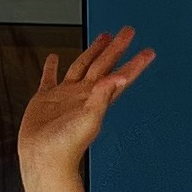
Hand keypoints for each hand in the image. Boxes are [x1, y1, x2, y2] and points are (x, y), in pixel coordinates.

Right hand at [18, 27, 152, 185]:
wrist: (44, 158)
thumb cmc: (67, 146)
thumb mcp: (90, 118)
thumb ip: (104, 96)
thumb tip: (120, 78)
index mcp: (97, 98)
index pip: (120, 76)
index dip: (135, 63)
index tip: (148, 51)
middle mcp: (83, 95)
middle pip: (103, 64)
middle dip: (116, 48)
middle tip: (127, 32)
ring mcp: (65, 96)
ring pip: (81, 66)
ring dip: (92, 52)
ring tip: (102, 38)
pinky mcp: (45, 99)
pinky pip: (50, 77)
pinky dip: (52, 67)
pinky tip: (53, 58)